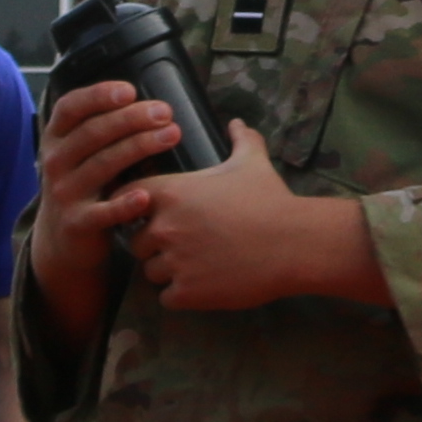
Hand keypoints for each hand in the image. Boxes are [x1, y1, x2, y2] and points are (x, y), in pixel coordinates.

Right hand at [39, 76, 202, 225]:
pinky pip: (102, 212)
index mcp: (57, 138)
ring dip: (139, 146)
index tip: (130, 91)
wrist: (61, 239)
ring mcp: (64, 192)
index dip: (98, 95)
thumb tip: (153, 106)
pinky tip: (146, 195)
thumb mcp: (81, 153)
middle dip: (131, 118)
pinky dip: (124, 204)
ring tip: (171, 135)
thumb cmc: (83, 184)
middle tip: (165, 112)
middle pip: (93, 132)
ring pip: (102, 164)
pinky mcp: (77, 222)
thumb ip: (105, 129)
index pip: (70, 107)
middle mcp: (56, 161)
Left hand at [124, 126, 383, 314]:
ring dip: (168, 272)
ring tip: (198, 266)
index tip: (156, 214)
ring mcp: (174, 262)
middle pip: (136, 242)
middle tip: (186, 245)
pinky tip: (203, 285)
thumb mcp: (253, 162)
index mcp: (170, 193)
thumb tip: (237, 123)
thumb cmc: (271, 200)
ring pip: (151, 273)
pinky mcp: (187, 292)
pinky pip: (167, 298)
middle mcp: (164, 227)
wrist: (294, 243)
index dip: (137, 208)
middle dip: (155, 246)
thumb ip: (240, 139)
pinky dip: (181, 295)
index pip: (126, 199)